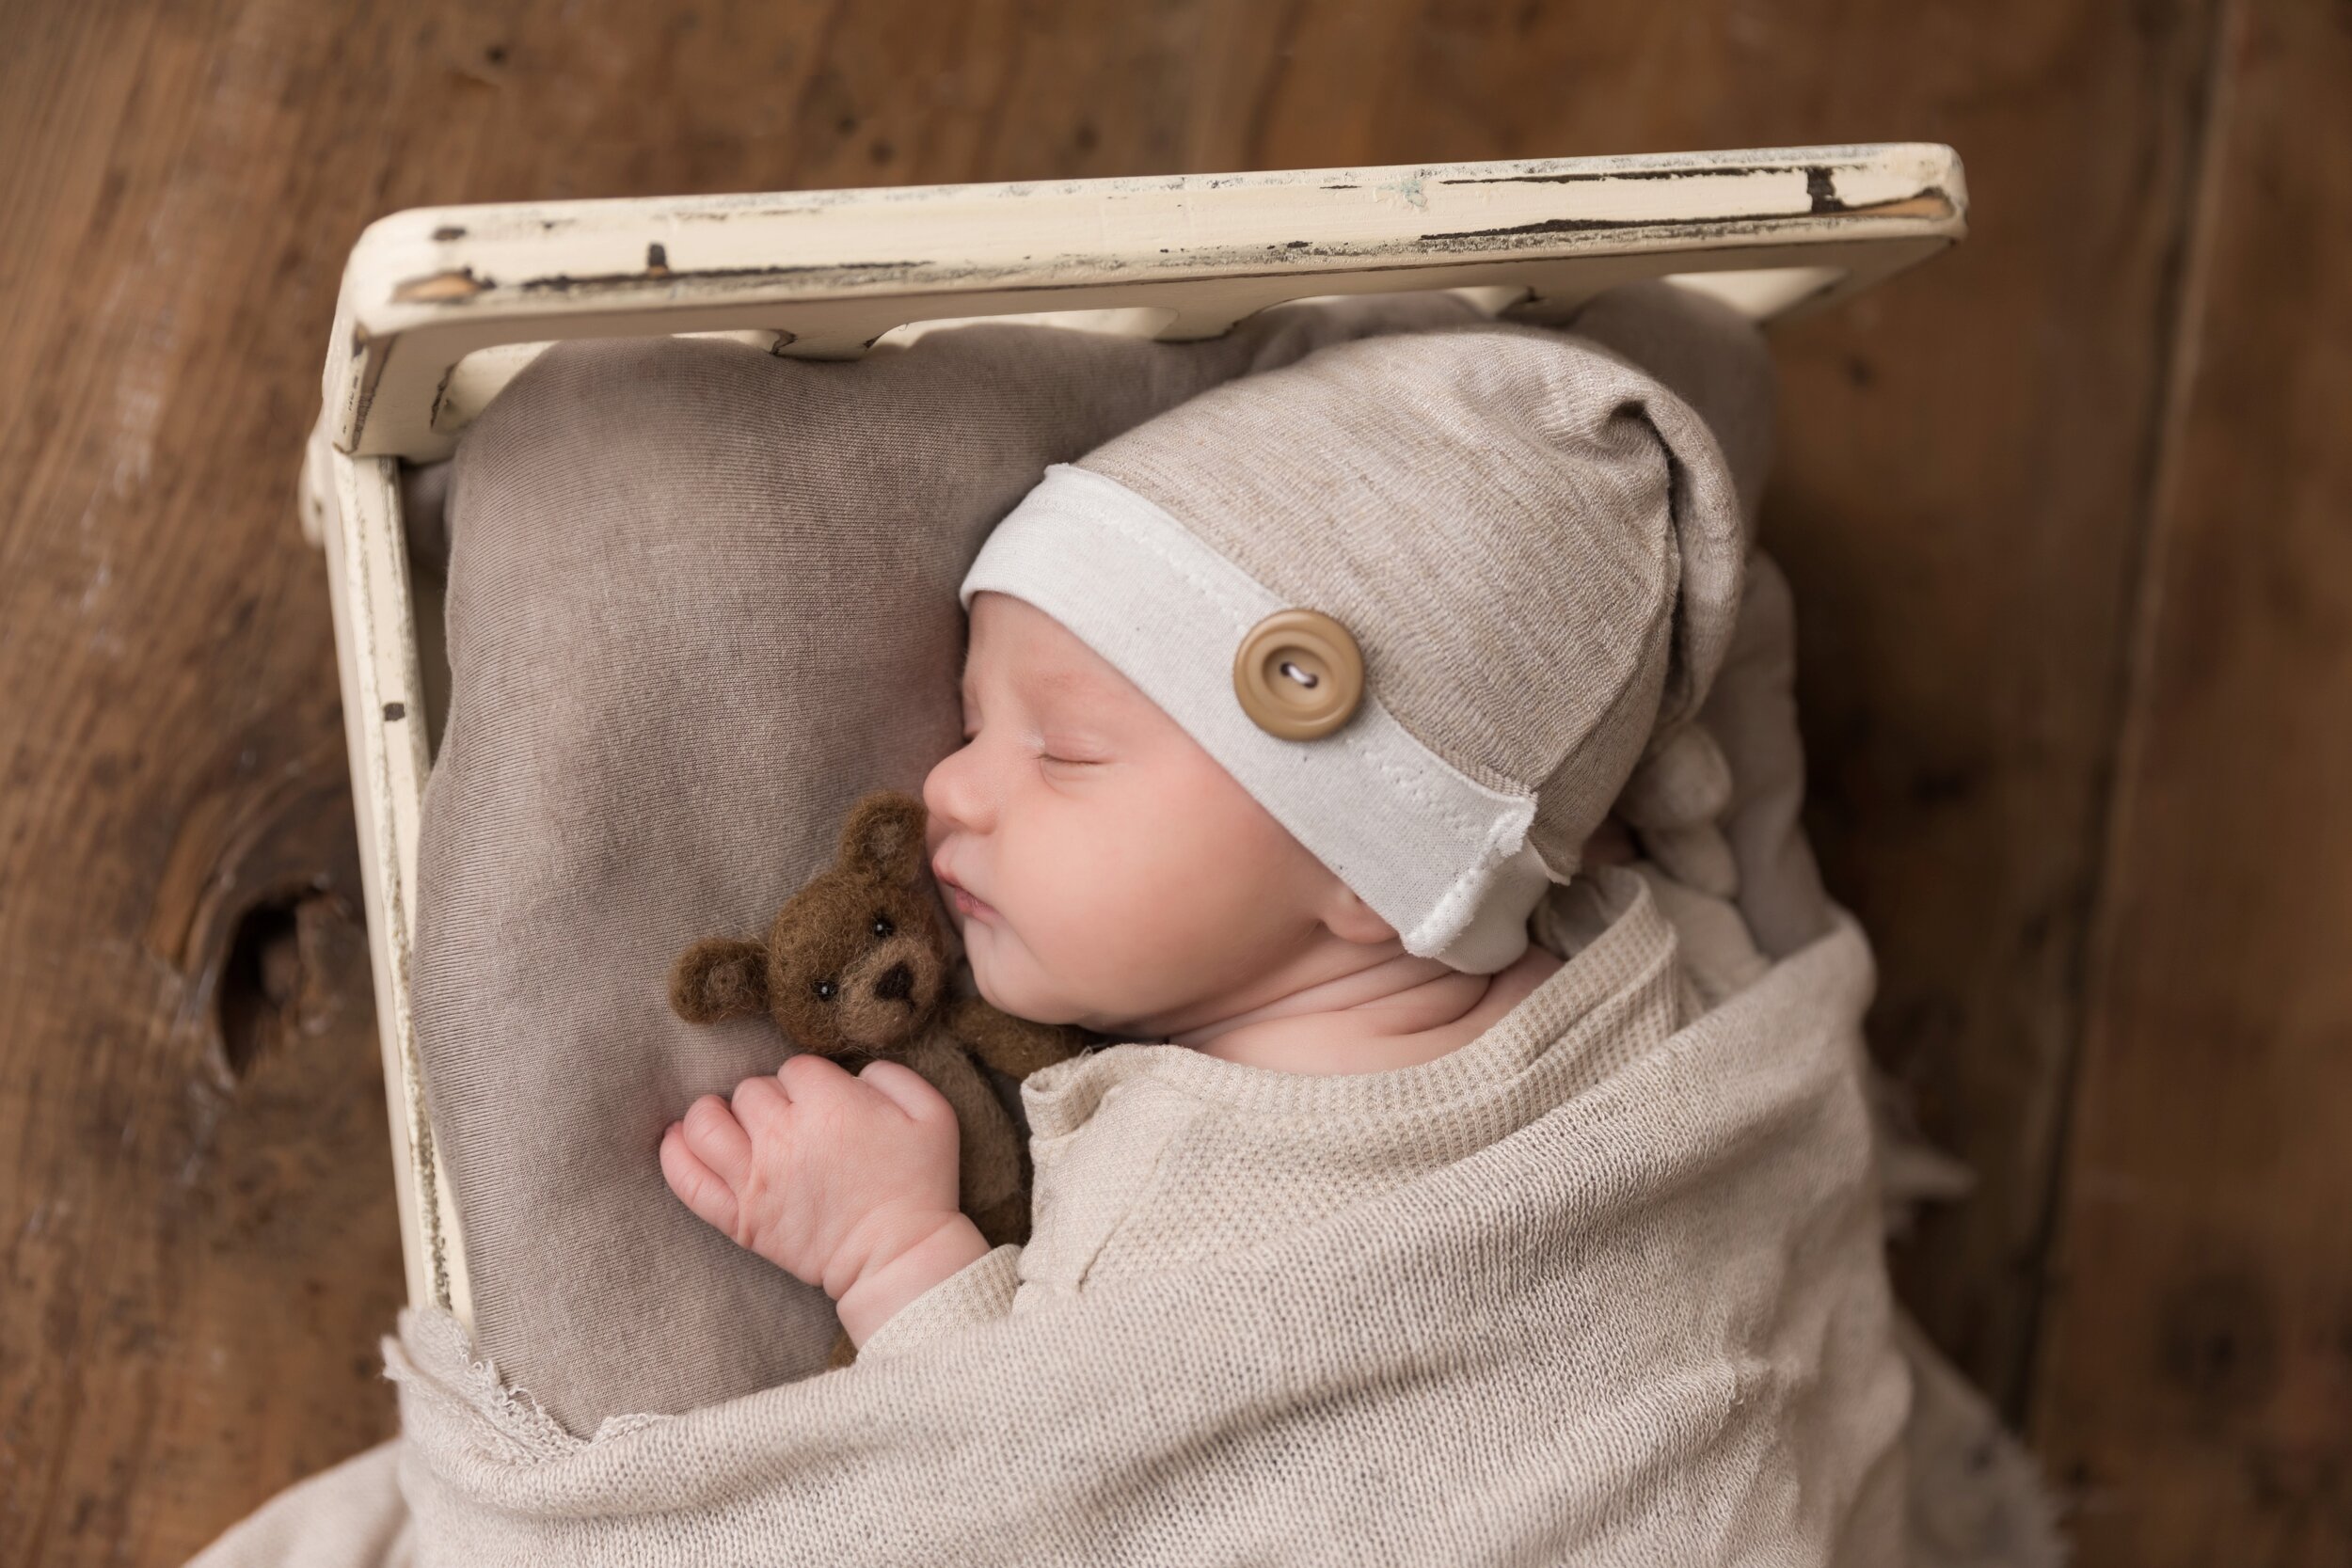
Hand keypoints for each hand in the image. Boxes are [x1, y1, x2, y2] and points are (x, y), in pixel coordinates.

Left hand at [660, 1054, 971, 1305]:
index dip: (811, 1083)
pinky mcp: (739, 1217)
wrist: (898, 1256)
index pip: (795, 1069)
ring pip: (706, 1121)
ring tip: (728, 1121)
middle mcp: (784, 1135)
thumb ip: (892, 1074)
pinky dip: (675, 1154)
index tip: (826, 1104)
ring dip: (714, 1114)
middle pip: (750, 1091)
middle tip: (791, 1122)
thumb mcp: (933, 1112)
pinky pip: (687, 1179)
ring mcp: (755, 1179)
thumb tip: (854, 1071)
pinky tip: (678, 1139)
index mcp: (830, 1103)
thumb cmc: (920, 1184)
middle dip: (769, 1099)